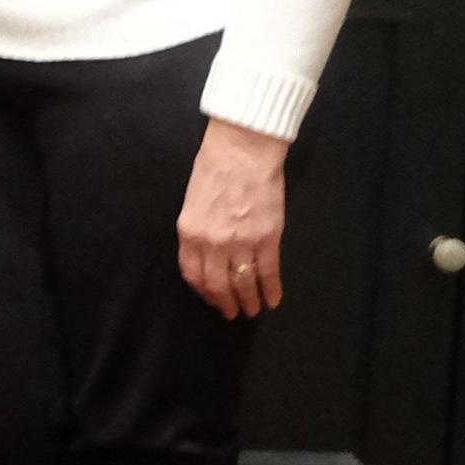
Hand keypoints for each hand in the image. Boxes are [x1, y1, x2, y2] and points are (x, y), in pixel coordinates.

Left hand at [177, 118, 289, 317]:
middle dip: (226, 303)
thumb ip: (197, 231)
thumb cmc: (214, 169)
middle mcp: (213, 243)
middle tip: (233, 313)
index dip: (203, 292)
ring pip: (244, 283)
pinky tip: (274, 299)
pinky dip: (272, 289)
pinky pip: (269, 272)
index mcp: (190, 232)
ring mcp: (241, 242)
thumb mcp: (192, 202)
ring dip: (249, 300)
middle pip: (218, 285)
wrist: (242, 151)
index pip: (193, 274)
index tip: (211, 300)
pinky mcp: (268, 238)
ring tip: (254, 310)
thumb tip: (206, 254)